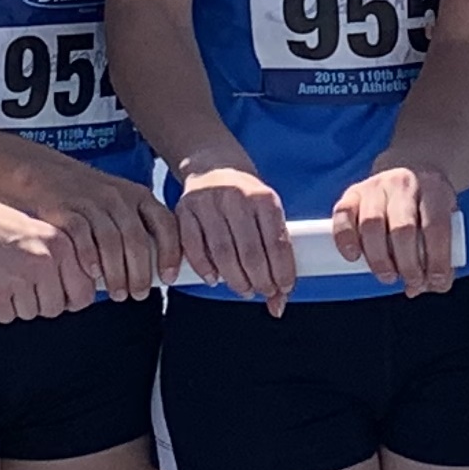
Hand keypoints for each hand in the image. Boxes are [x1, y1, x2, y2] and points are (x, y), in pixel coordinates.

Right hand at [0, 192, 93, 323]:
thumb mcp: (36, 228)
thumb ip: (60, 256)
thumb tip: (80, 288)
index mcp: (59, 244)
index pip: (85, 293)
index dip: (72, 299)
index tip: (60, 295)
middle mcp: (43, 263)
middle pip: (55, 308)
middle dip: (41, 302)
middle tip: (22, 283)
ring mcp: (18, 281)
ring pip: (30, 313)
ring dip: (17, 303)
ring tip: (1, 275)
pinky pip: (6, 317)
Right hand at [9, 150, 179, 300]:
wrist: (41, 171)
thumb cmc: (83, 195)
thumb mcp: (117, 201)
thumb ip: (135, 225)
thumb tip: (154, 264)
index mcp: (137, 195)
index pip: (165, 224)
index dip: (170, 252)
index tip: (169, 277)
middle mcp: (118, 197)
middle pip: (137, 239)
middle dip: (141, 272)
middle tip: (139, 294)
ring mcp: (92, 202)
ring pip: (112, 242)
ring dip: (117, 273)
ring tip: (118, 293)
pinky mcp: (67, 208)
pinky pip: (82, 237)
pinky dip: (90, 258)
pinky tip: (92, 275)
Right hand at [171, 163, 296, 312]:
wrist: (214, 165)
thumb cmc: (247, 199)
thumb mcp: (267, 214)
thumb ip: (275, 254)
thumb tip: (279, 305)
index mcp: (263, 198)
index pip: (277, 243)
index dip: (282, 272)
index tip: (283, 290)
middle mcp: (236, 198)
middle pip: (250, 252)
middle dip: (259, 280)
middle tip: (262, 292)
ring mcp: (208, 203)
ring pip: (222, 252)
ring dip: (235, 279)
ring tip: (244, 289)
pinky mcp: (185, 210)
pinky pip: (193, 247)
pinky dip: (204, 268)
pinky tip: (214, 279)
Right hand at [332, 162, 458, 294]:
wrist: (411, 168)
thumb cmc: (428, 207)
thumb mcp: (446, 221)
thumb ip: (439, 258)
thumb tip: (416, 289)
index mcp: (434, 189)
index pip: (436, 226)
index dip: (437, 259)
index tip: (437, 281)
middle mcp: (404, 183)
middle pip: (403, 228)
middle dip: (407, 264)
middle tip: (411, 282)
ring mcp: (376, 185)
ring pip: (372, 223)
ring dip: (379, 259)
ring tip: (387, 276)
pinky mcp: (353, 192)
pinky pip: (343, 214)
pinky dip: (345, 238)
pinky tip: (353, 257)